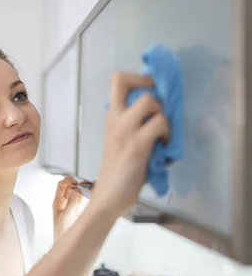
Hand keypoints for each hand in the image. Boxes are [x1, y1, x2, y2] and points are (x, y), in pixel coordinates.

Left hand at [53, 177, 86, 242]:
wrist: (66, 245)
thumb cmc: (61, 233)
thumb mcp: (66, 216)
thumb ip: (72, 203)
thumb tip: (76, 189)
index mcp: (58, 202)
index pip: (62, 185)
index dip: (68, 180)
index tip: (77, 181)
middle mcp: (64, 202)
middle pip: (71, 187)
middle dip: (78, 183)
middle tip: (86, 183)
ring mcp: (72, 206)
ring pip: (78, 192)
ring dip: (84, 188)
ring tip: (91, 186)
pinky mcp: (79, 211)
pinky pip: (83, 199)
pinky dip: (88, 195)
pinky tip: (92, 193)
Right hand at [91, 72, 169, 218]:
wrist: (107, 198)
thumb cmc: (117, 173)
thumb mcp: (120, 140)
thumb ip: (134, 125)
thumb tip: (159, 114)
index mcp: (111, 117)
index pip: (117, 80)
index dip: (138, 78)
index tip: (150, 90)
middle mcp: (115, 119)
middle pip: (125, 80)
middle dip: (149, 85)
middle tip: (159, 106)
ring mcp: (125, 131)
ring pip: (149, 100)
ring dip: (162, 113)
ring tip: (162, 132)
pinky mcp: (137, 145)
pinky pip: (160, 124)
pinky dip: (168, 133)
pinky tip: (164, 147)